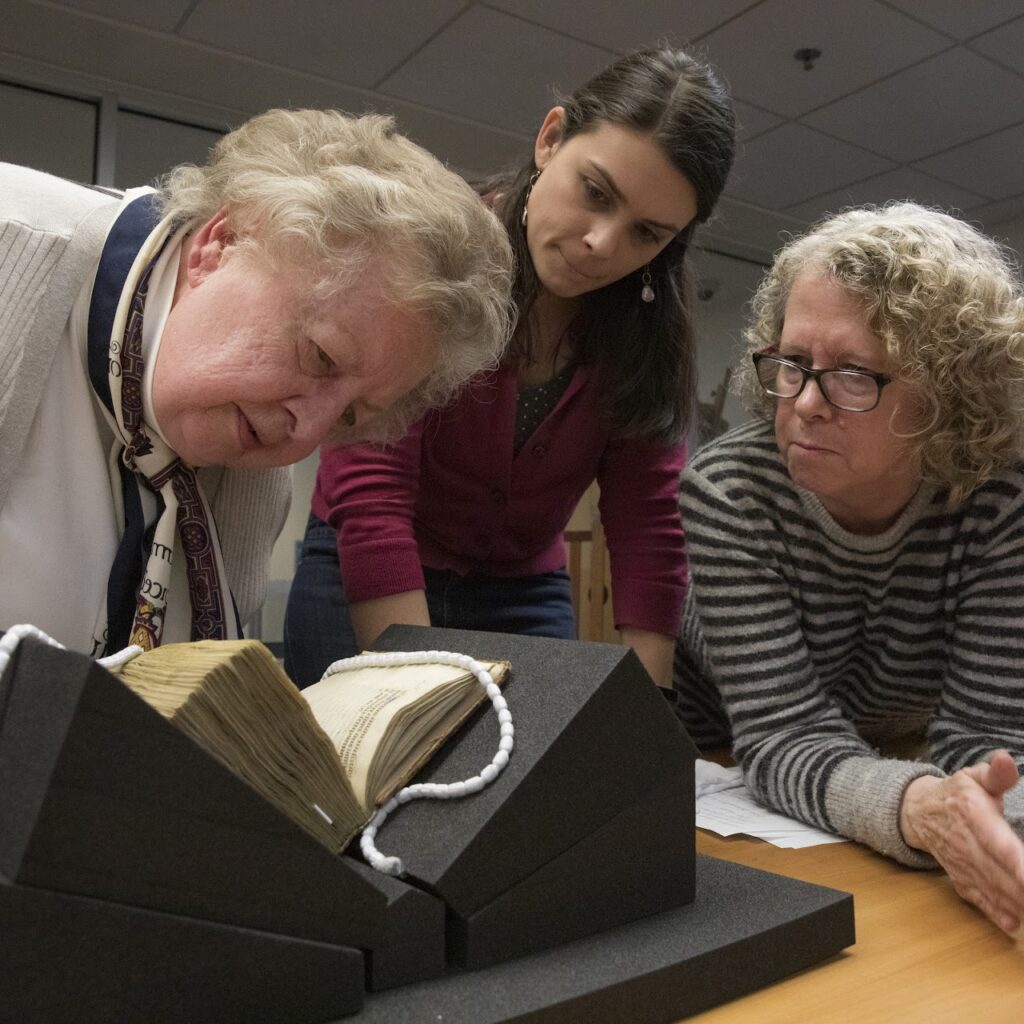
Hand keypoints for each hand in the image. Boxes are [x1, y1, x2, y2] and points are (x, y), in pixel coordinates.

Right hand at [899, 750, 1023, 933]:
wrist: (918, 813)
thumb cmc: (955, 794)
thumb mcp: (974, 776)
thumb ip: (996, 773)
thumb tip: (1006, 759)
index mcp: (972, 815)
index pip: (999, 843)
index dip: (1017, 863)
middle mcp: (965, 843)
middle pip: (998, 872)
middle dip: (1020, 888)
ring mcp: (961, 864)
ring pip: (991, 889)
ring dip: (1014, 903)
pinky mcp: (960, 879)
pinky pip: (978, 899)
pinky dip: (996, 914)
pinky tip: (1013, 924)